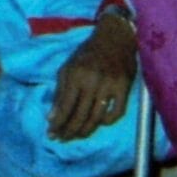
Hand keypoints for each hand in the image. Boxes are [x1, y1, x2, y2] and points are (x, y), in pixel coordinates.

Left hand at [46, 12, 136, 142]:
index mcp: (76, 76)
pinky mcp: (125, 87)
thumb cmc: (87, 53)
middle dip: (68, 132)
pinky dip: (107, 121)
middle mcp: (92, 82)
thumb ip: (59, 93)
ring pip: (96, 118)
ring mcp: (110, 85)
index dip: (57, 124)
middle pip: (79, 116)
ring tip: (77, 135)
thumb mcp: (67, 68)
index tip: (51, 134)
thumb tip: (51, 118)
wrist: (115, 37)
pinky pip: (117, 112)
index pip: (64, 108)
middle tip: (62, 139)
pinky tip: (99, 122)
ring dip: (85, 131)